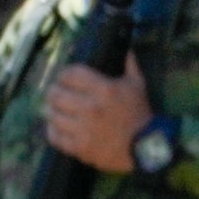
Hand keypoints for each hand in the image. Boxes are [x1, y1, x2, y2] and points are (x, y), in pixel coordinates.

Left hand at [42, 60, 152, 175]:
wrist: (147, 149)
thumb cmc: (140, 115)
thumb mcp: (138, 87)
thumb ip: (130, 66)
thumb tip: (127, 49)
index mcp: (104, 90)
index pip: (69, 74)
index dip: (64, 75)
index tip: (65, 79)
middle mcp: (91, 108)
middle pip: (55, 94)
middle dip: (55, 92)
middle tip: (58, 95)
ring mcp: (84, 129)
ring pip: (51, 114)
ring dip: (53, 111)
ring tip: (57, 112)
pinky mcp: (80, 147)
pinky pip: (54, 136)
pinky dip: (53, 131)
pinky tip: (59, 128)